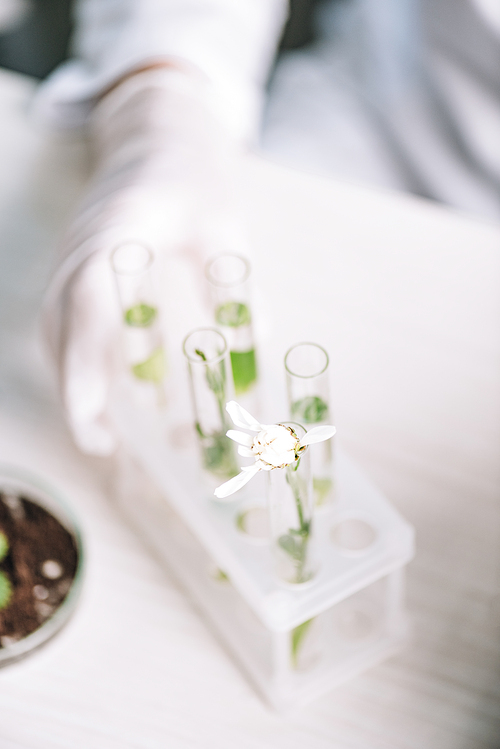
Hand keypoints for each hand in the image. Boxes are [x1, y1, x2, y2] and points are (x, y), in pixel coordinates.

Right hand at [43, 66, 240, 454]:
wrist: (154, 133)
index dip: (86, 362)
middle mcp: (80, 251)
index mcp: (115, 233)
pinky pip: (65, 322)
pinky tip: (108, 389)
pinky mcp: (77, 268)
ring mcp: (71, 259)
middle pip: (59, 328)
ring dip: (74, 382)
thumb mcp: (223, 223)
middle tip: (105, 446)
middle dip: (75, 391)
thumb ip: (233, 281)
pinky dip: (79, 360)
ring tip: (106, 433)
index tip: (94, 417)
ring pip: (56, 331)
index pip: (85, 302)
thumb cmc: (191, 174)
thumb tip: (256, 342)